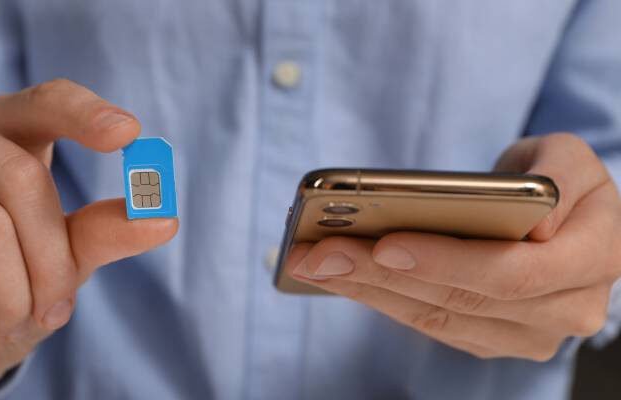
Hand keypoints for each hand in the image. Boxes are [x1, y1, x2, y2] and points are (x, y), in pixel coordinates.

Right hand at [0, 79, 177, 393]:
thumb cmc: (15, 279)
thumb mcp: (67, 257)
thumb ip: (106, 231)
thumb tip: (163, 219)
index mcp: (10, 131)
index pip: (48, 101)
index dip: (86, 114)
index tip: (128, 135)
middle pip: (23, 180)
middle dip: (51, 258)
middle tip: (57, 305)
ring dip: (14, 287)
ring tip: (17, 313)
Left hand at [289, 133, 620, 360]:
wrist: (566, 220)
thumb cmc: (561, 180)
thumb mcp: (567, 156)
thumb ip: (559, 175)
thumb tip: (530, 221)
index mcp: (593, 258)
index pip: (512, 272)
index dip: (445, 262)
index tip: (383, 243)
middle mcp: (566, 309)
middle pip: (459, 301)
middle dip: (379, 276)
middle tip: (318, 254)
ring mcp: (527, 334)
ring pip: (435, 319)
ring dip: (366, 291)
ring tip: (313, 263)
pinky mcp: (492, 339)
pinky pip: (430, 325)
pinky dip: (380, 300)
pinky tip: (341, 277)